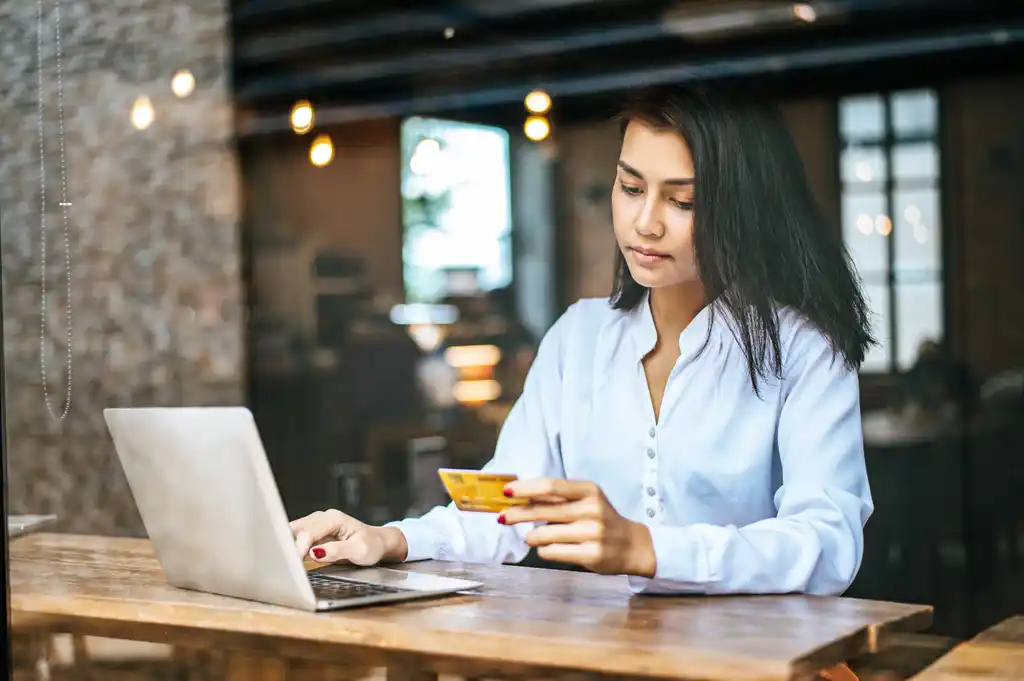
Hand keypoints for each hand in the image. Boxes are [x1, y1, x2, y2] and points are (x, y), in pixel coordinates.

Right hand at [289, 509, 407, 565]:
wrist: (378, 542)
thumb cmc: (371, 545)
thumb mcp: (359, 550)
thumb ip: (337, 551)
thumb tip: (314, 552)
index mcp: (334, 519)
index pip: (310, 531)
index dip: (300, 546)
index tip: (294, 561)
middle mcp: (323, 518)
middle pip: (298, 528)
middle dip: (288, 543)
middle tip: (282, 562)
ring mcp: (317, 524)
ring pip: (294, 531)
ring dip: (287, 544)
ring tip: (282, 561)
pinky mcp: (314, 532)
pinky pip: (298, 536)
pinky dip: (291, 546)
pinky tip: (287, 557)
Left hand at [500, 478, 656, 576]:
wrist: (632, 545)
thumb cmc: (600, 519)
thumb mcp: (586, 500)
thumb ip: (559, 497)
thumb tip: (520, 495)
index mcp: (589, 490)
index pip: (551, 486)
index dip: (526, 488)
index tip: (507, 492)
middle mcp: (592, 509)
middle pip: (544, 510)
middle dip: (518, 514)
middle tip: (503, 517)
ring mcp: (593, 533)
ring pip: (546, 535)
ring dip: (531, 537)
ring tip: (530, 537)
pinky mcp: (592, 555)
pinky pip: (554, 552)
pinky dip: (544, 551)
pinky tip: (545, 548)